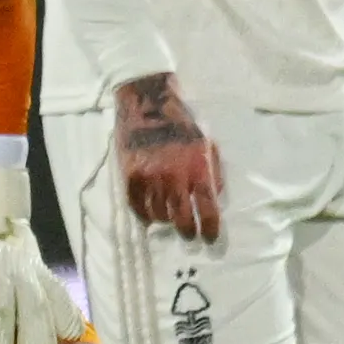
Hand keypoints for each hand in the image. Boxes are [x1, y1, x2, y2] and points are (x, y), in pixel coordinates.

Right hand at [115, 71, 225, 241]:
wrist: (148, 105)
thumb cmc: (183, 123)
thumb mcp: (207, 144)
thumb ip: (213, 172)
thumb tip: (213, 198)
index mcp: (197, 169)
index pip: (208, 209)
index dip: (209, 228)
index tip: (209, 238)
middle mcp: (174, 177)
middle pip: (182, 218)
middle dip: (187, 231)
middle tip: (189, 236)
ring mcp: (150, 178)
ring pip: (159, 214)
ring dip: (166, 220)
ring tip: (169, 219)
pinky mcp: (130, 175)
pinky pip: (136, 205)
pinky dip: (144, 215)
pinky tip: (149, 216)